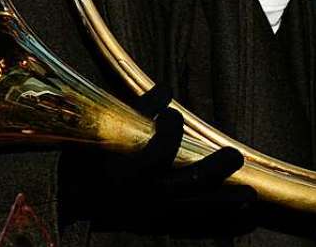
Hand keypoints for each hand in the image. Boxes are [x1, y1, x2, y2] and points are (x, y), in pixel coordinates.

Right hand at [58, 85, 255, 228]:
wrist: (67, 206)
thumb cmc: (83, 164)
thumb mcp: (99, 134)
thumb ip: (133, 111)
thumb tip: (164, 89)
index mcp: (127, 171)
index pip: (158, 153)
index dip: (170, 129)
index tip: (173, 112)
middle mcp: (144, 195)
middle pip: (187, 184)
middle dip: (214, 170)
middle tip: (235, 155)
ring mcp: (153, 213)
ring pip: (195, 209)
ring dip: (224, 203)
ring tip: (249, 198)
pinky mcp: (158, 224)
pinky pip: (192, 227)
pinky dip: (218, 224)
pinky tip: (243, 221)